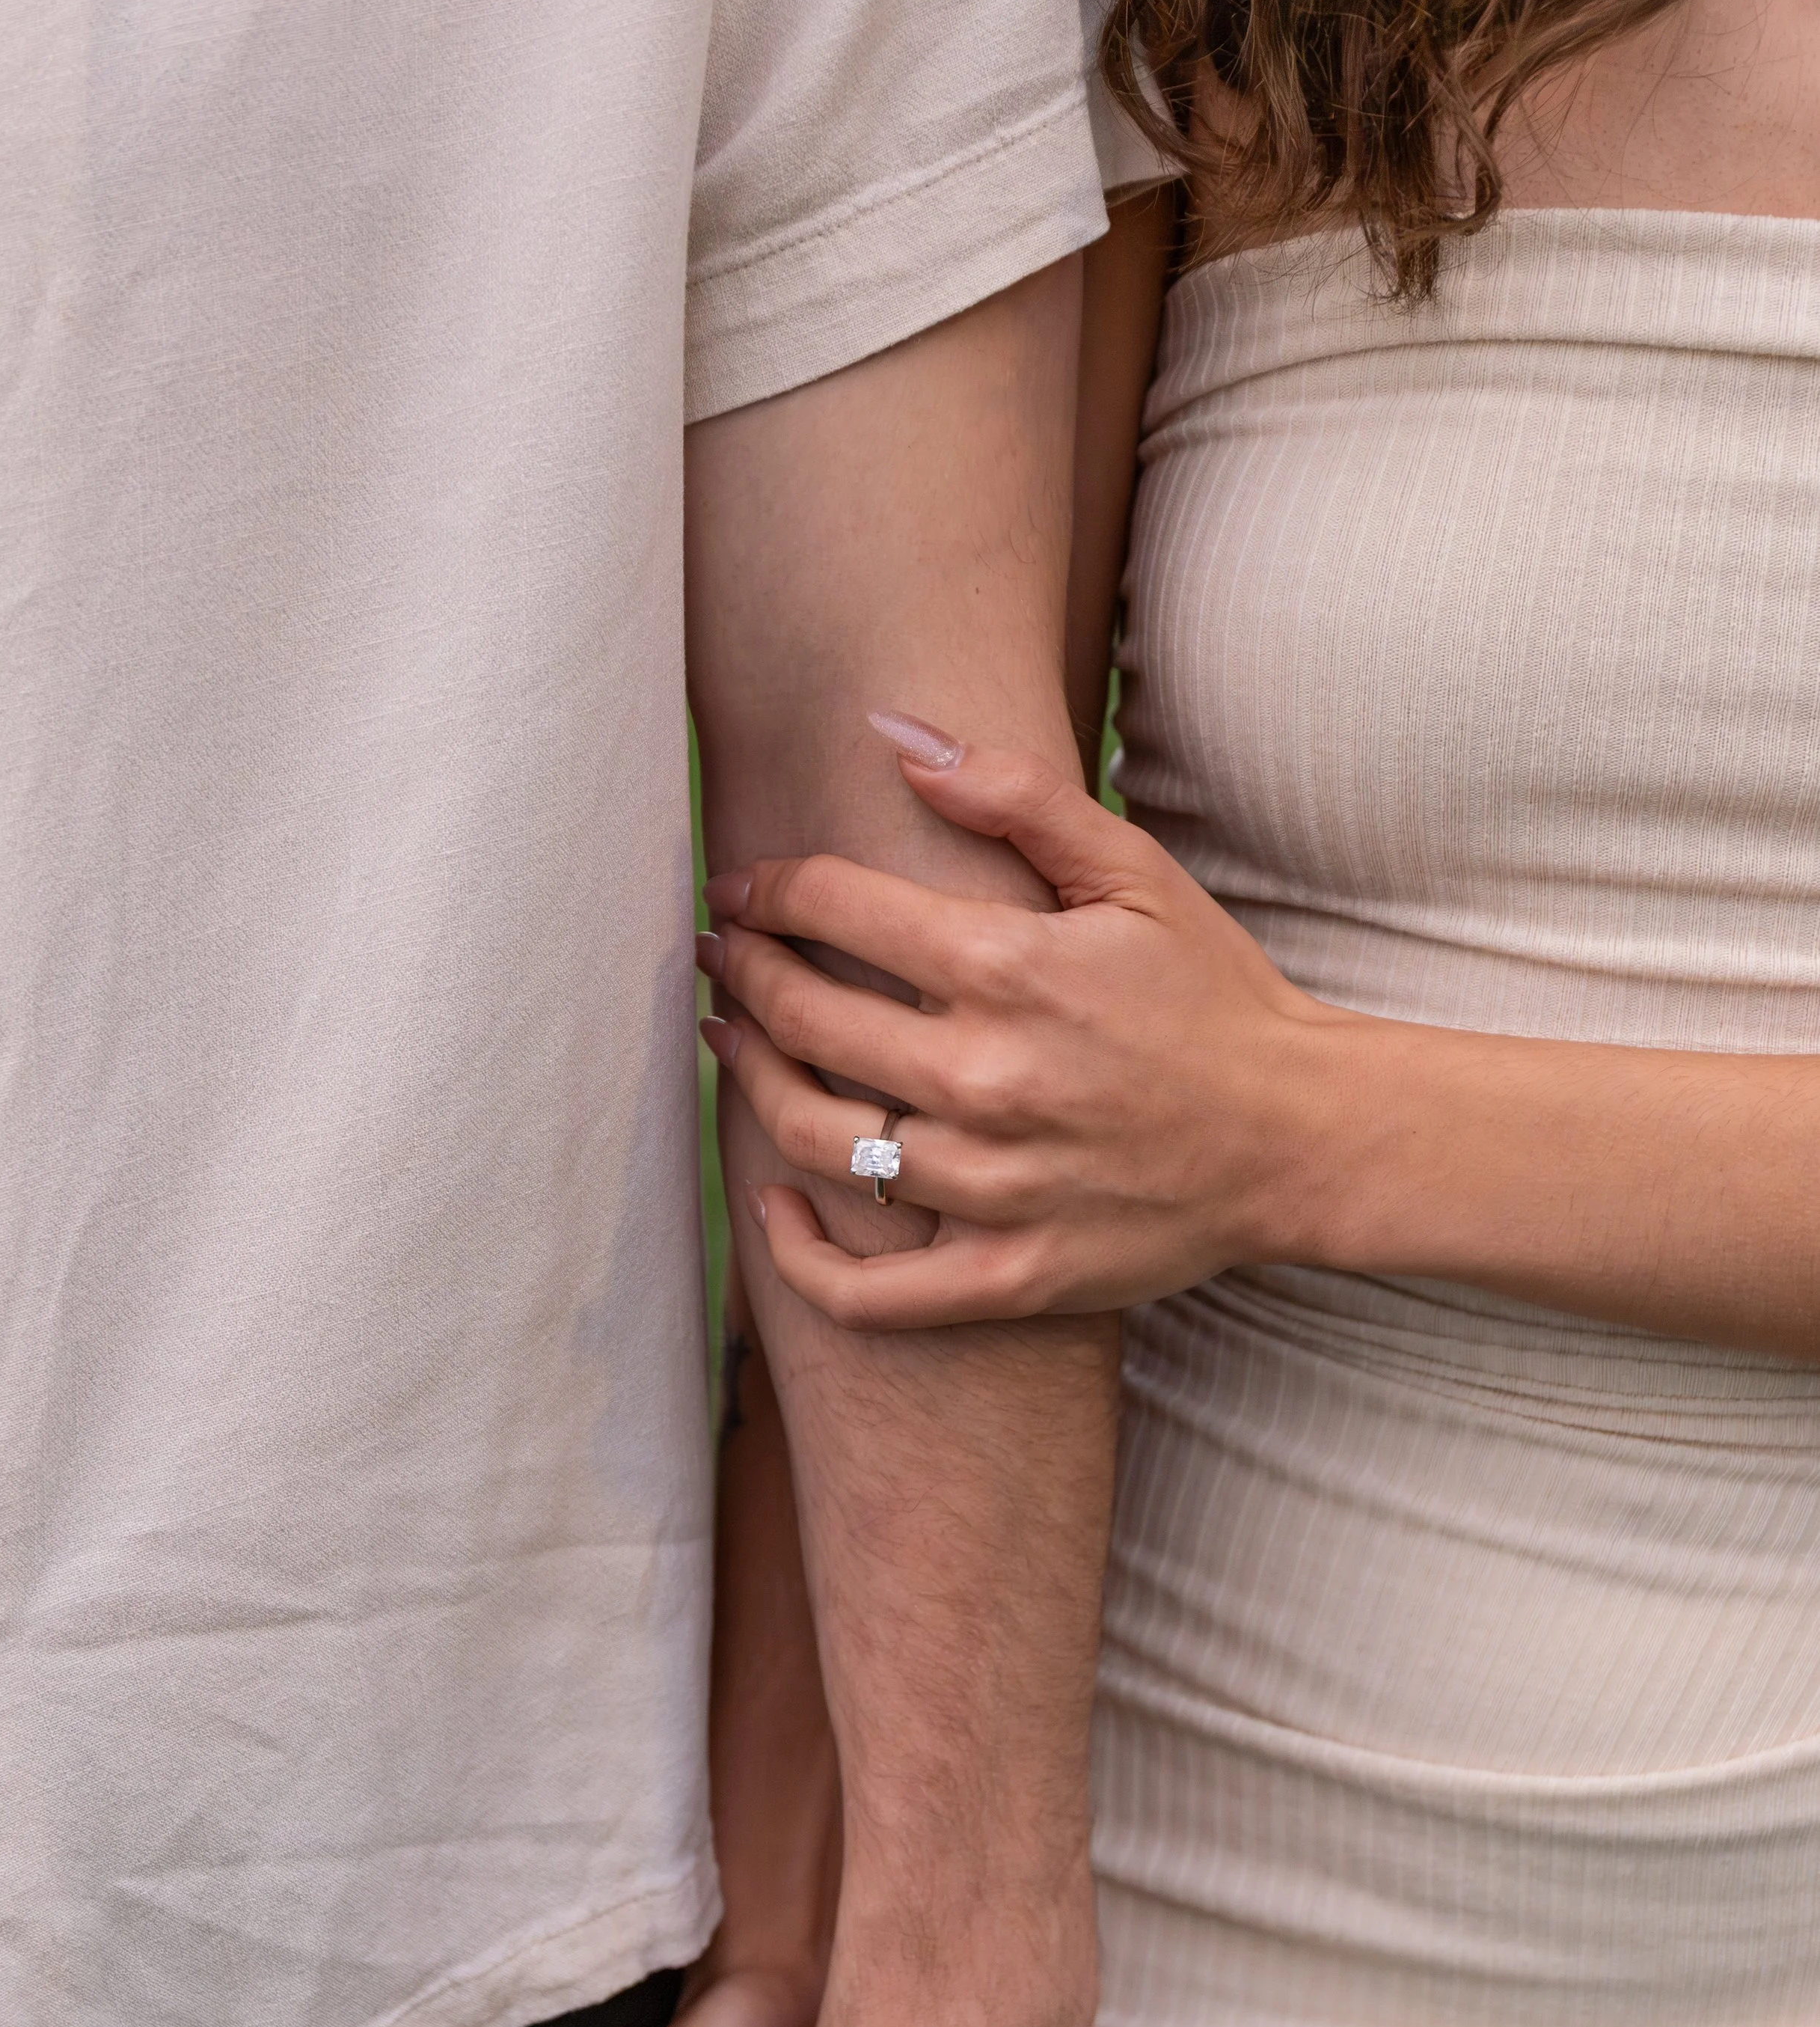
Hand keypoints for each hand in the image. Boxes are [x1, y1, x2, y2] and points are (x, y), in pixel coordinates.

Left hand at [698, 714, 1342, 1327]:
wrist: (1303, 1137)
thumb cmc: (1216, 996)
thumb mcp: (1135, 874)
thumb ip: (1015, 796)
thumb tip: (894, 735)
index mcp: (1011, 969)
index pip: (836, 910)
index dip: (768, 889)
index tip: (740, 888)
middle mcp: (987, 1079)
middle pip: (806, 1020)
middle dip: (744, 975)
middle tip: (721, 956)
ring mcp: (993, 1188)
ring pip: (815, 1141)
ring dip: (750, 1084)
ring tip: (732, 1046)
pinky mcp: (1008, 1276)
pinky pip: (866, 1291)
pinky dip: (798, 1253)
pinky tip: (769, 1203)